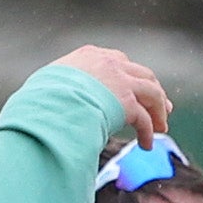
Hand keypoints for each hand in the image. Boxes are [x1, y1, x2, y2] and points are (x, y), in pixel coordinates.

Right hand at [54, 46, 172, 139]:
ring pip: (152, 93)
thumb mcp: (49, 82)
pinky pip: (144, 119)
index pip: (118, 61)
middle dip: (154, 91)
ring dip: (158, 111)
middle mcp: (110, 64)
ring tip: (161, 128)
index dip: (130, 76)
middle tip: (162, 107)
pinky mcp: (127, 102)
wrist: (48, 101)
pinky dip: (148, 132)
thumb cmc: (40, 97)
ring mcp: (121, 81)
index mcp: (89, 56)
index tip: (137, 88)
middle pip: (142, 74)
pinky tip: (146, 145)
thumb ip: (62, 86)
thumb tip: (55, 101)